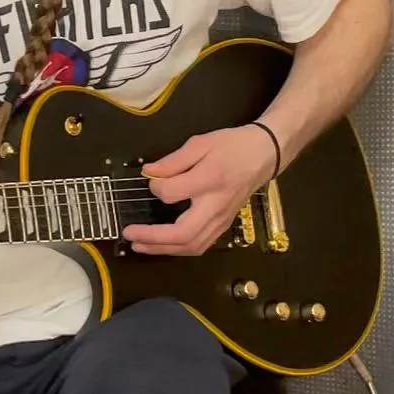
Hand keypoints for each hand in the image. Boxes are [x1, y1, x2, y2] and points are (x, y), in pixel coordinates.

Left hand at [122, 125, 276, 255]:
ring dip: (163, 249)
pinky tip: (163, 246)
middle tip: (130, 234)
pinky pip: (201, 245)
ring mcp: (222, 219)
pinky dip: (179, 249)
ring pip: (192, 245)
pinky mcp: (224, 225)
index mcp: (209, 180)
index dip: (156, 188)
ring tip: (140, 245)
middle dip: (153, 238)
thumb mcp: (201, 143)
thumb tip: (149, 172)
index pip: (173, 193)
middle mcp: (216, 205)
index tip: (150, 180)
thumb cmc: (232, 146)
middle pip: (184, 234)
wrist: (263, 155)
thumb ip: (174, 160)